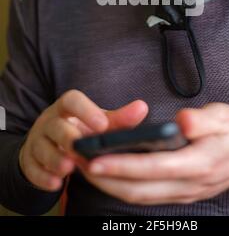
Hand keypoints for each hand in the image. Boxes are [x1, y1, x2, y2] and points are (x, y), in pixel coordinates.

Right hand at [19, 90, 147, 191]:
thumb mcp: (98, 123)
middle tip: (81, 150)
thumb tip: (142, 107)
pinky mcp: (30, 161)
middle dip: (67, 138)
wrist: (49, 144)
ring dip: (55, 159)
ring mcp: (37, 141)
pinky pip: (33, 169)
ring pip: (42, 148)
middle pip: (55, 126)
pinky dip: (44, 177)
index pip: (71, 100)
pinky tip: (56, 184)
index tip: (102, 124)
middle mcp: (49, 121)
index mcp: (67, 108)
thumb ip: (119, 119)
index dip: (85, 110)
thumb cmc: (80, 130)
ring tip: (69, 168)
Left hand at [79, 103, 228, 204]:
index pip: (153, 168)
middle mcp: (188, 185)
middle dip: (105, 179)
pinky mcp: (179, 193)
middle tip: (78, 162)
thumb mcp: (224, 117)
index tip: (95, 158)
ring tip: (85, 167)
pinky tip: (108, 173)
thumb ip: (202, 120)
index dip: (122, 165)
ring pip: (139, 197)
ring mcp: (183, 193)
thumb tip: (182, 121)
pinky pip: (146, 195)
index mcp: (198, 164)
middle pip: (139, 190)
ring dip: (109, 185)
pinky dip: (123, 186)